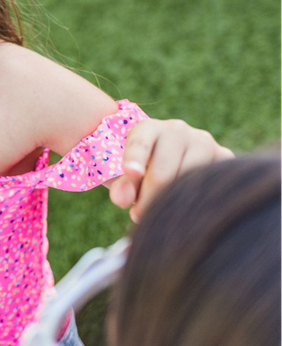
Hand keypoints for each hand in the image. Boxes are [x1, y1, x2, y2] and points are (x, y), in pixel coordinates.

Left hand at [109, 119, 232, 221]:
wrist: (172, 162)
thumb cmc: (140, 173)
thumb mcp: (123, 178)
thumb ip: (120, 187)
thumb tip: (123, 199)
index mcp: (147, 129)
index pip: (140, 144)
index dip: (135, 159)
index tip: (132, 173)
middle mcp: (176, 130)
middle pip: (162, 172)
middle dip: (148, 199)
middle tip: (138, 217)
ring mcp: (203, 141)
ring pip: (188, 181)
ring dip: (174, 203)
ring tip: (162, 213)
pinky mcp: (224, 156)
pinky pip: (211, 185)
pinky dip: (198, 201)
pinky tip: (187, 208)